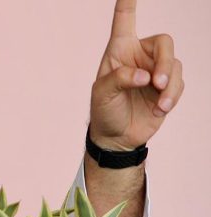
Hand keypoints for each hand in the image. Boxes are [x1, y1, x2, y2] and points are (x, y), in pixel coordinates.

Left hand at [89, 0, 183, 150]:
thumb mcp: (102, 95)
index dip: (128, 3)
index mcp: (118, 50)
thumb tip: (144, 75)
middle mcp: (139, 56)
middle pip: (164, 42)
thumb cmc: (104, 111)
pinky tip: (160, 109)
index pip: (124, 20)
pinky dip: (172, 97)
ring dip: (169, 85)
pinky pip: (180, 83)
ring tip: (159, 103)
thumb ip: (119, 79)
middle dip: (164, 62)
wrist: (116, 137)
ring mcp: (155, 71)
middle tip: (157, 84)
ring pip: (175, 65)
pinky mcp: (167, 87)